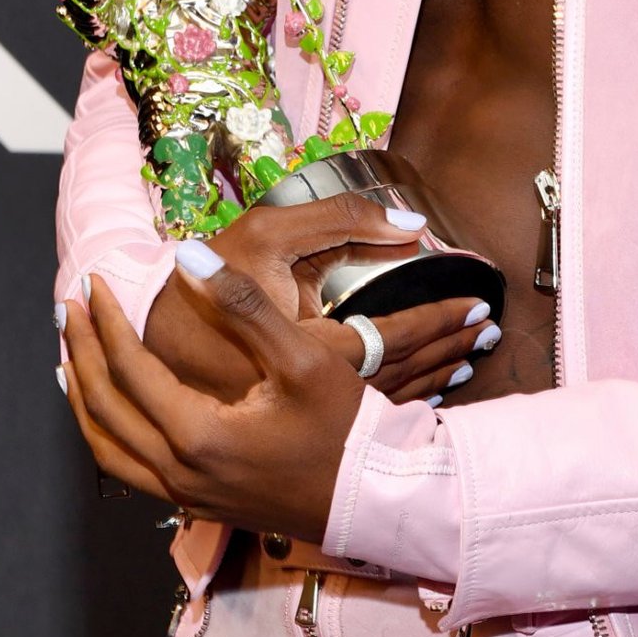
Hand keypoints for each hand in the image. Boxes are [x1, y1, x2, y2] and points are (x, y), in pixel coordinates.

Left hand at [62, 257, 383, 535]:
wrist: (377, 498)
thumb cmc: (348, 430)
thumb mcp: (303, 358)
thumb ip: (242, 305)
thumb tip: (187, 254)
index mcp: (198, 436)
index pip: (128, 368)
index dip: (106, 321)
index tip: (93, 283)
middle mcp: (181, 473)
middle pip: (103, 408)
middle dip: (80, 352)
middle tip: (69, 309)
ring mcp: (188, 495)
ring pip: (107, 448)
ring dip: (84, 400)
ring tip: (71, 360)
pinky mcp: (200, 504)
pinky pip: (130, 469)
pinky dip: (107, 434)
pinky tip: (113, 412)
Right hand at [143, 192, 497, 405]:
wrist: (150, 337)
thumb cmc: (210, 277)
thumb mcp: (270, 234)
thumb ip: (340, 220)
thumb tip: (411, 223)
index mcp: (308, 354)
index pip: (393, 339)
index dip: (438, 320)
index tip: (478, 305)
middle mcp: (310, 394)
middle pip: (398, 376)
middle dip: (446, 351)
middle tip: (487, 331)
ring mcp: (301, 412)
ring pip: (384, 400)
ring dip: (431, 376)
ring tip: (469, 356)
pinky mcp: (289, 416)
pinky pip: (358, 410)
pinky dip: (399, 394)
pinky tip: (422, 387)